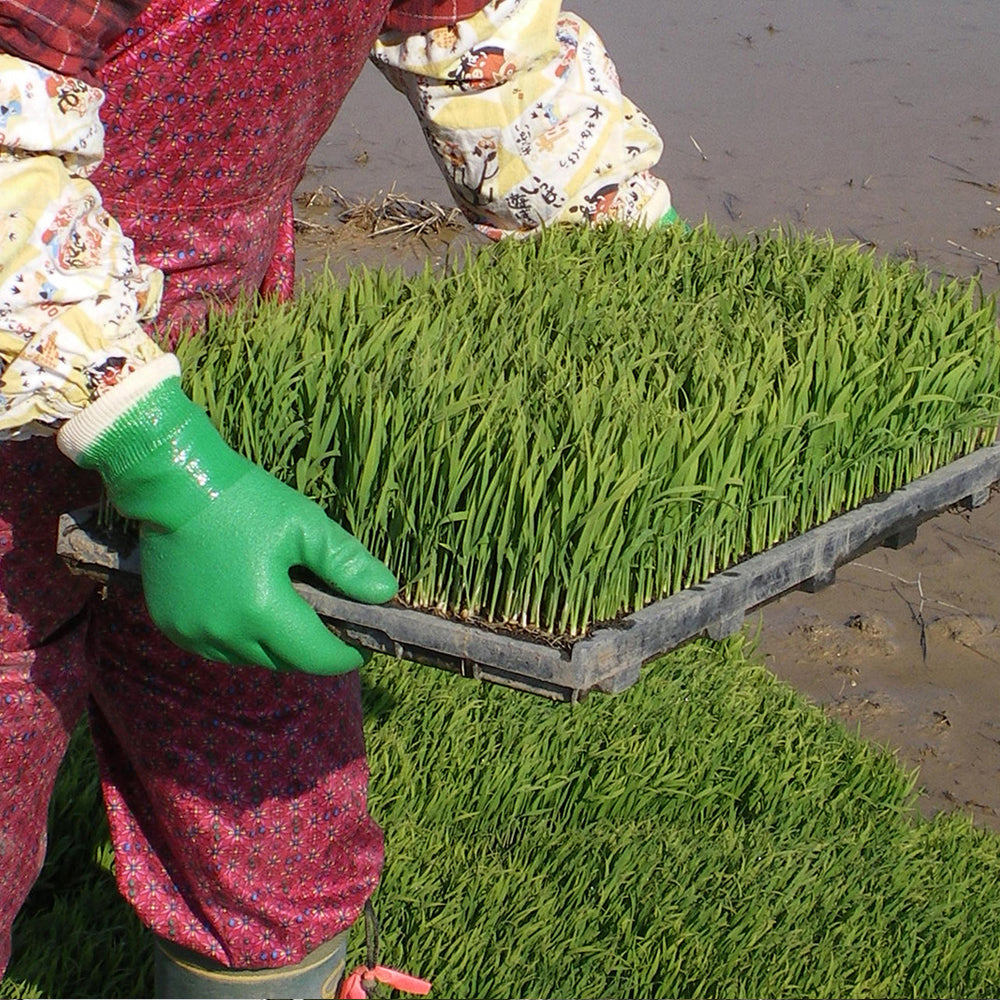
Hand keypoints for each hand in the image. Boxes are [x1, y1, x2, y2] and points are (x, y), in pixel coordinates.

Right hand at [67, 364, 395, 673]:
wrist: (175, 482)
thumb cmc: (246, 500)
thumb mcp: (305, 525)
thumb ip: (347, 564)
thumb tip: (385, 592)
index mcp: (262, 610)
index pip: (315, 657)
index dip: (343, 655)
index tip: (361, 645)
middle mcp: (224, 633)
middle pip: (283, 662)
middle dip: (309, 649)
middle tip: (327, 625)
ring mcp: (192, 632)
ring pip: (248, 659)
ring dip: (272, 646)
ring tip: (288, 614)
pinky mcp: (170, 624)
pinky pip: (215, 648)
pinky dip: (238, 638)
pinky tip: (248, 610)